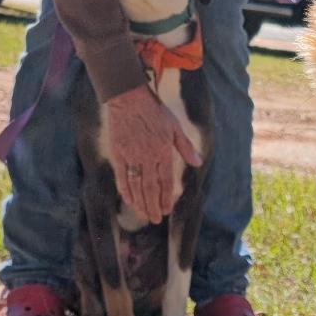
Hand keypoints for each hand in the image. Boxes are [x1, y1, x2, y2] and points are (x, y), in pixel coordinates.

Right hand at [105, 85, 202, 223]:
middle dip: (153, 206)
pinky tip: (129, 200)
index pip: (165, 182)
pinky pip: (121, 177)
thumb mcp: (174, 127)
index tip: (166, 211)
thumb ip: (185, 147)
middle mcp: (147, 157)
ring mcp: (131, 156)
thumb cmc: (153, 110)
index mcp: (162, 152)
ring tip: (144, 214)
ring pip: (136, 186)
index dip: (166, 198)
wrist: (127, 96)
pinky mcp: (118, 153)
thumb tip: (198, 163)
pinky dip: (125, 190)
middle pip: (150, 189)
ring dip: (140, 203)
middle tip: (155, 219)